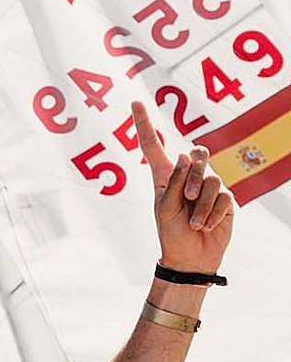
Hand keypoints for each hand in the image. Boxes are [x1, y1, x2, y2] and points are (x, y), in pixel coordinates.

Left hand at [133, 101, 233, 273]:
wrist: (189, 258)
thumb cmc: (171, 233)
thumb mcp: (166, 208)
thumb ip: (175, 182)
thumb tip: (187, 156)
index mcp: (164, 176)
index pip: (154, 146)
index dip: (144, 125)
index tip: (135, 103)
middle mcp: (187, 177)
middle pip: (197, 155)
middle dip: (194, 176)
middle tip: (187, 198)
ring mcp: (208, 186)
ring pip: (212, 179)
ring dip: (201, 203)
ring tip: (193, 221)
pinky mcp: (225, 199)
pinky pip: (224, 196)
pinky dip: (212, 213)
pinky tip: (204, 225)